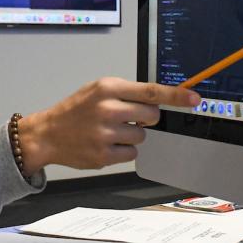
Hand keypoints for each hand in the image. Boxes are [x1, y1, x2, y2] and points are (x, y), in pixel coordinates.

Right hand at [18, 77, 199, 172]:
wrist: (47, 134)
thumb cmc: (75, 110)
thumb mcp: (96, 91)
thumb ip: (126, 93)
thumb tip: (159, 100)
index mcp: (107, 88)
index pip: (151, 91)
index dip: (177, 96)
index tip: (195, 99)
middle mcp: (108, 109)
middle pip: (151, 116)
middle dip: (145, 119)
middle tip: (127, 118)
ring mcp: (106, 133)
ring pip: (142, 137)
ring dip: (131, 136)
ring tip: (109, 132)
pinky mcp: (104, 154)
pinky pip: (132, 154)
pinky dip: (122, 151)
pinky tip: (105, 144)